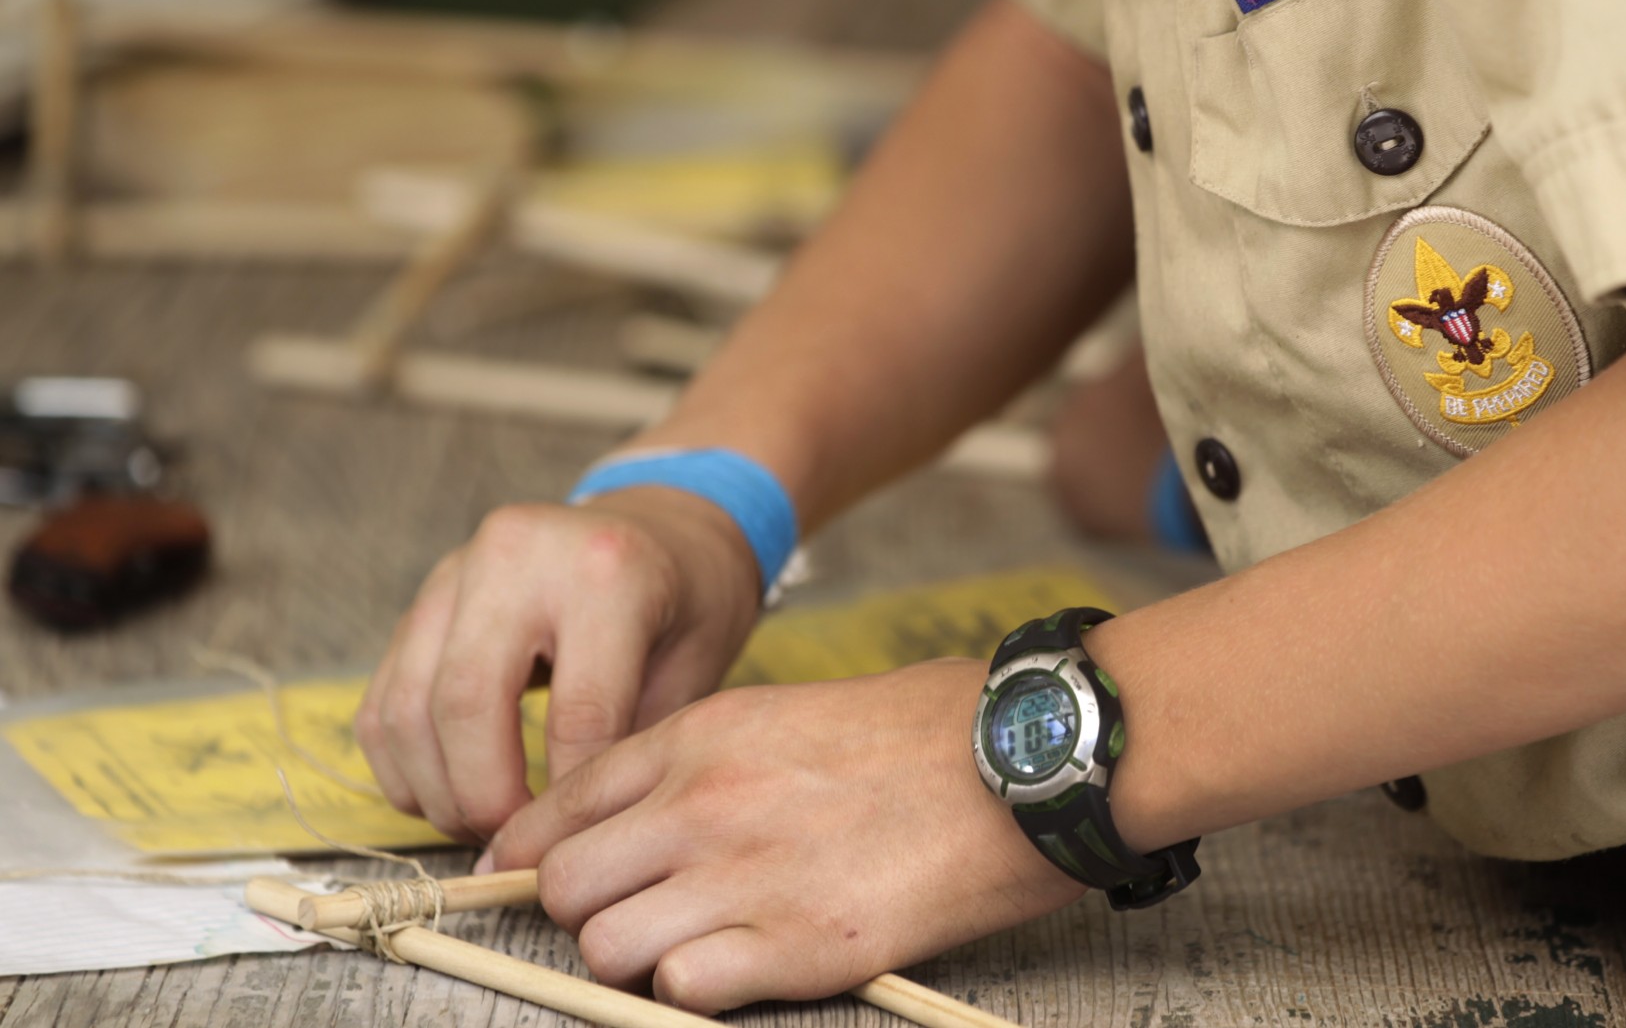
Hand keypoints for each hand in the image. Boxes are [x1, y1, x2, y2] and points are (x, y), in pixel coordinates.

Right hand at [356, 486, 763, 842]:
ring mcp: (456, 571)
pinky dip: (402, 764)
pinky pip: (383, 699)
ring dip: (434, 789)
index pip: (576, 712)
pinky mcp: (422, 598)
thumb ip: (635, 743)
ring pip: (406, 705)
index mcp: (606, 571)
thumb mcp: (697, 665)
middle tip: (514, 845)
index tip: (576, 846)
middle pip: (465, 703)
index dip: (570, 798)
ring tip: (481, 828)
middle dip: (483, 797)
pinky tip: (446, 796)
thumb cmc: (689, 602)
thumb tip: (571, 838)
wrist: (663, 526)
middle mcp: (517, 556)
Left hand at [481, 659, 1086, 1013]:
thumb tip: (631, 822)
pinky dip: (699, 990)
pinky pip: (684, 990)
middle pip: (561, 887)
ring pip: (605, 949)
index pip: (558, 807)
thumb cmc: (919, 734)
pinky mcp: (799, 946)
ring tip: (693, 946)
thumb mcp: (786, 713)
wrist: (1019, 760)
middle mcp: (703, 804)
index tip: (529, 880)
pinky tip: (745, 965)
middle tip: (632, 915)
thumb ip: (699, 762)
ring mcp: (745, 875)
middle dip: (583, 913)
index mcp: (699, 737)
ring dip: (635, 960)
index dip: (529, 855)